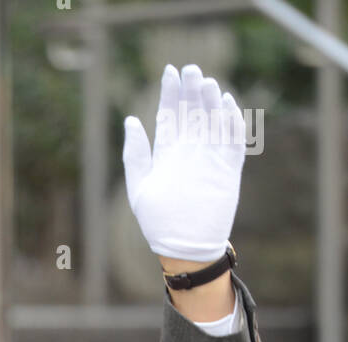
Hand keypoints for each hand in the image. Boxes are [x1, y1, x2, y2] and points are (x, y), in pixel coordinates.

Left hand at [123, 63, 245, 263]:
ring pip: (213, 122)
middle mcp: (190, 152)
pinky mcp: (228, 170)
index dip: (170, 93)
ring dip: (211, 101)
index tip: (169, 71)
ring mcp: (210, 159)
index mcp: (168, 153)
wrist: (184, 249)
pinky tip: (227, 103)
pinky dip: (232, 122)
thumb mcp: (139, 188)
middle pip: (192, 113)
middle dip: (192, 90)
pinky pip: (233, 141)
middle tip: (191, 70)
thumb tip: (131, 120)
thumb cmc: (158, 224)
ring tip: (206, 83)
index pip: (170, 115)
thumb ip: (136, 155)